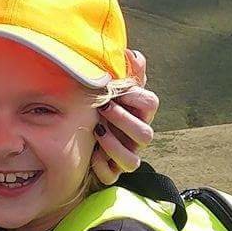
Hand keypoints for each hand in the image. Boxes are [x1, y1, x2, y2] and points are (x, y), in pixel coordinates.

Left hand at [93, 49, 157, 185]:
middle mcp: (137, 137)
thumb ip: (124, 70)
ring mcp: (126, 155)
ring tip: (98, 132)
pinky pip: (111, 176)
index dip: (136, 97)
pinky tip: (91, 155)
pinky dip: (102, 166)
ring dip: (115, 146)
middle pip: (146, 134)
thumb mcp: (110, 85)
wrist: (80, 130)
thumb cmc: (100, 104)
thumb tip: (132, 54)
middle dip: (124, 120)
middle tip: (103, 108)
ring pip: (132, 161)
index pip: (151, 103)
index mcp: (139, 113)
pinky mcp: (111, 172)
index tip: (117, 90)